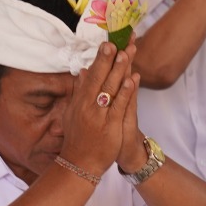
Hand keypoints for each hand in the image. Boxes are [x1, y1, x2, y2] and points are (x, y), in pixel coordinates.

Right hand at [55, 42, 138, 176]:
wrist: (80, 164)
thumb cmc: (78, 138)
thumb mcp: (74, 113)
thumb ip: (79, 91)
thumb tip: (83, 71)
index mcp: (80, 101)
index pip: (92, 75)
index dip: (100, 59)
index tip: (107, 43)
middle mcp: (88, 106)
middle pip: (100, 78)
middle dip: (109, 58)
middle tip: (116, 41)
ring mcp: (99, 116)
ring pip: (110, 88)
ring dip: (119, 69)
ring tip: (127, 52)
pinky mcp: (110, 126)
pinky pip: (119, 106)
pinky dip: (125, 92)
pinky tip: (131, 79)